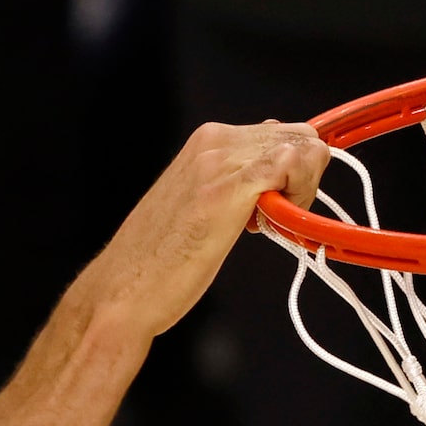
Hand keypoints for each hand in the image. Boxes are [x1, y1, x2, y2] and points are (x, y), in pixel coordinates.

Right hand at [71, 121, 328, 345]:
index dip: (294, 175)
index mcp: (208, 142)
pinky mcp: (228, 188)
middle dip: (304, 180)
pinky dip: (297, 195)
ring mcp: (221, 160)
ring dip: (302, 191)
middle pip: (300, 135)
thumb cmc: (159, 264)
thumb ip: (235, 183)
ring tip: (266, 227)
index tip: (272, 211)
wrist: (121, 292)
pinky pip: (291, 165)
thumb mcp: (202, 207)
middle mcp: (216, 140)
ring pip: (304, 147)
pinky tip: (266, 226)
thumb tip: (273, 169)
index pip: (284, 134)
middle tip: (275, 221)